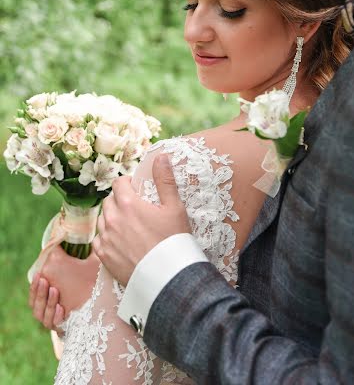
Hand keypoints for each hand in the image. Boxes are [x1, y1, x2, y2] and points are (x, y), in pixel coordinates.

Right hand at [29, 244, 99, 331]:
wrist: (105, 306)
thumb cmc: (92, 286)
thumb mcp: (86, 269)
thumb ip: (78, 256)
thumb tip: (78, 237)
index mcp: (51, 299)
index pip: (35, 295)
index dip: (34, 286)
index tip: (39, 274)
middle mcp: (51, 312)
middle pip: (36, 306)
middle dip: (39, 292)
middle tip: (45, 280)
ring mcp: (57, 321)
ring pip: (42, 316)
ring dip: (47, 303)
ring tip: (54, 290)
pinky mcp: (66, 329)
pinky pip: (55, 326)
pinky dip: (56, 317)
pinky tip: (62, 308)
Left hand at [93, 153, 190, 285]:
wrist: (167, 278)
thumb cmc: (173, 240)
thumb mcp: (174, 207)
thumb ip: (165, 179)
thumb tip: (161, 156)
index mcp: (128, 204)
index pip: (119, 183)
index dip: (128, 184)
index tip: (137, 190)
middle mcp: (112, 219)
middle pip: (109, 201)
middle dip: (119, 200)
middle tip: (135, 208)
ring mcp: (106, 239)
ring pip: (102, 220)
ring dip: (112, 218)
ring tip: (129, 226)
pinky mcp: (104, 257)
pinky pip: (98, 240)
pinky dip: (106, 238)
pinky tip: (120, 242)